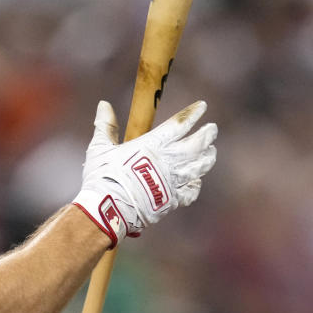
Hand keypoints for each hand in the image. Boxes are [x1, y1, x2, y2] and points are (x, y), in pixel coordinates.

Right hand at [72, 100, 216, 246]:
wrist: (109, 208)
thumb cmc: (103, 176)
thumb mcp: (100, 148)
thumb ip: (106, 125)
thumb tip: (103, 104)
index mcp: (152, 145)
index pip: (179, 124)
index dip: (193, 113)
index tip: (202, 106)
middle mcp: (167, 161)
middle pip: (196, 144)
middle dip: (207, 134)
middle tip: (212, 128)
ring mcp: (173, 181)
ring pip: (199, 166)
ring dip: (207, 157)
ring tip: (211, 151)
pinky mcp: (172, 199)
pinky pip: (191, 191)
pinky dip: (196, 185)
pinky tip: (197, 181)